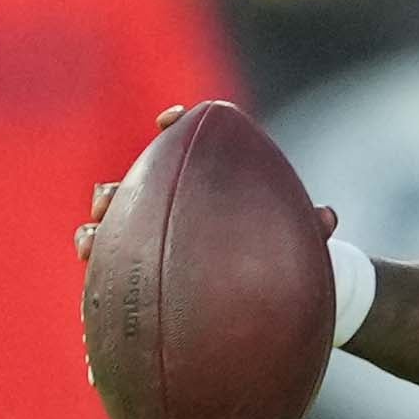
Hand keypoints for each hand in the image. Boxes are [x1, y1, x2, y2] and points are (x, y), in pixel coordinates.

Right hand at [77, 106, 342, 272]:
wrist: (274, 300)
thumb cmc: (283, 255)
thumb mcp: (296, 241)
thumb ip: (307, 227)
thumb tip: (328, 217)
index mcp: (203, 187)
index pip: (183, 147)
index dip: (173, 127)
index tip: (173, 118)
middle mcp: (170, 208)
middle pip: (132, 189)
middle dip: (116, 190)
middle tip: (111, 198)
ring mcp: (150, 239)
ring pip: (111, 226)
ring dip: (98, 226)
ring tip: (91, 234)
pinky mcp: (140, 272)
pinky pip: (110, 265)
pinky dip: (96, 258)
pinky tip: (91, 262)